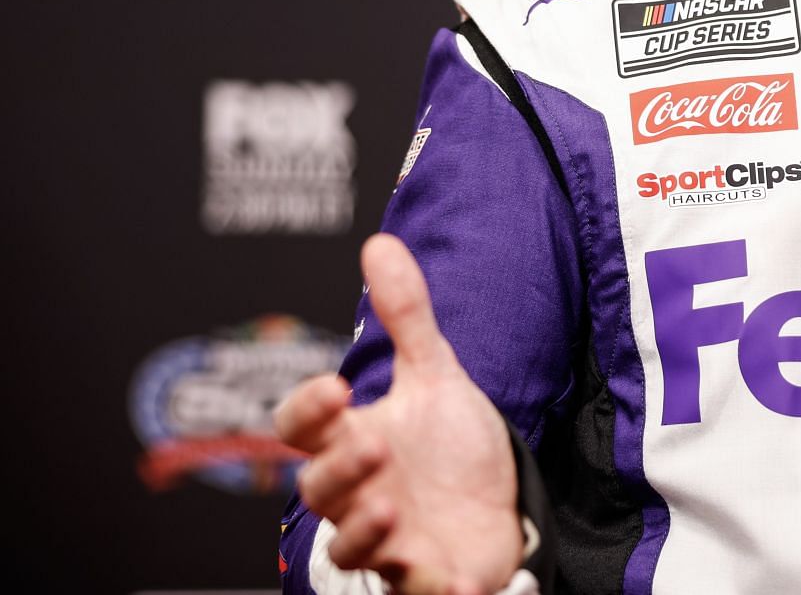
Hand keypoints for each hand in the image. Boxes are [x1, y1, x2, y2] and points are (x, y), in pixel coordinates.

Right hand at [275, 234, 523, 594]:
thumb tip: (380, 243)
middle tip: (371, 446)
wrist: (493, 508)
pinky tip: (453, 581)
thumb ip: (407, 316)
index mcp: (355, 440)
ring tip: (392, 511)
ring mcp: (389, 540)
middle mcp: (362, 494)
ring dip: (365, 532)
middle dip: (339, 471)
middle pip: (321, 489)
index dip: (308, 410)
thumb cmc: (450, 447)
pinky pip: (414, 590)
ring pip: (353, 548)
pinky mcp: (423, 578)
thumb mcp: (435, 375)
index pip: (305, 428)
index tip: (334, 386)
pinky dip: (430, 588)